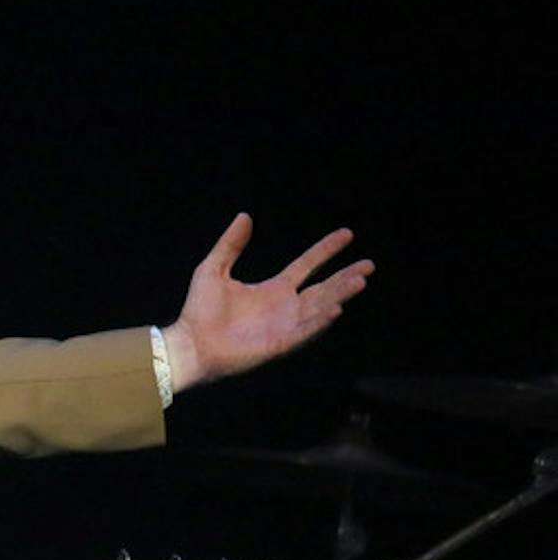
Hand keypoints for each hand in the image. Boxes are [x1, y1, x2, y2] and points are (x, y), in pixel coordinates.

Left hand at [162, 214, 371, 388]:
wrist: (190, 343)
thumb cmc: (199, 311)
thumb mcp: (213, 269)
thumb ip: (231, 244)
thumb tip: (244, 216)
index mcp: (274, 289)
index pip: (308, 265)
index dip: (326, 249)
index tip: (347, 234)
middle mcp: (285, 306)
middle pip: (324, 288)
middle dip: (346, 276)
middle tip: (369, 264)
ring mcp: (284, 325)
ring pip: (320, 307)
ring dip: (340, 294)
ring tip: (360, 280)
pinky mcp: (279, 343)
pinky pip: (304, 330)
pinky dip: (320, 320)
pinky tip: (336, 308)